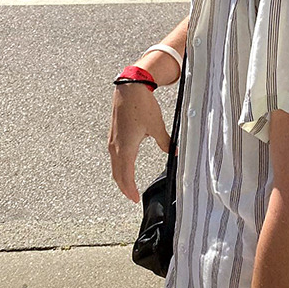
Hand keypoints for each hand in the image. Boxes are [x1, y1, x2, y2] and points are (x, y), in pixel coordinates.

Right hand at [108, 84, 171, 203]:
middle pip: (117, 175)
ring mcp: (113, 141)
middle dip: (125, 188)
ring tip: (129, 186)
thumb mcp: (157, 125)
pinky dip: (119, 167)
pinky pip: (114, 157)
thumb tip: (176, 152)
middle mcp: (116, 147)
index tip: (136, 199)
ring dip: (121, 178)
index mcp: (126, 148)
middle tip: (133, 197)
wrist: (129, 88)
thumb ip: (166, 142)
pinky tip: (125, 167)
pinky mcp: (113, 135)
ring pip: (114, 166)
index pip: (126, 176)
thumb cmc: (142, 105)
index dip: (131, 190)